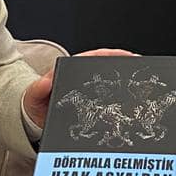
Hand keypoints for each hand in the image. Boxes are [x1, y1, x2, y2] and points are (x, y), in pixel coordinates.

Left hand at [21, 47, 136, 129]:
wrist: (34, 121)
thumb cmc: (34, 105)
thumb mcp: (33, 96)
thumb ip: (38, 89)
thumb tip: (46, 81)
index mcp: (70, 71)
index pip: (93, 58)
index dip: (110, 55)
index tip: (124, 54)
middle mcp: (81, 79)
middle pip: (107, 67)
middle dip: (125, 65)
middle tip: (141, 65)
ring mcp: (88, 91)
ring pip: (110, 82)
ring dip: (125, 80)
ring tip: (142, 80)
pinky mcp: (90, 105)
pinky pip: (107, 99)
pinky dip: (120, 100)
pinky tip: (132, 102)